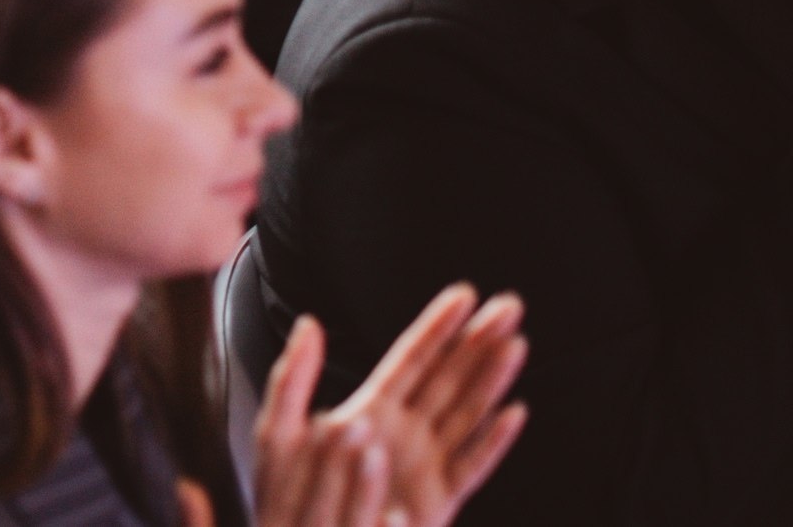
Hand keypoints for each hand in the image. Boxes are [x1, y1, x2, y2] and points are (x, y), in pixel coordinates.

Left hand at [256, 292, 526, 526]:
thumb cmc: (289, 494)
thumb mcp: (278, 431)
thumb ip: (293, 377)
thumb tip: (309, 323)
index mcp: (371, 407)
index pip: (411, 357)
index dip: (437, 326)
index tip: (463, 293)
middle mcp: (405, 430)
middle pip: (449, 375)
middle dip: (478, 340)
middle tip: (509, 304)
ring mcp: (424, 463)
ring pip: (467, 411)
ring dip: (492, 377)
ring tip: (515, 342)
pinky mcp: (438, 500)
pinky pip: (471, 466)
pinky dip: (493, 441)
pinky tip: (514, 413)